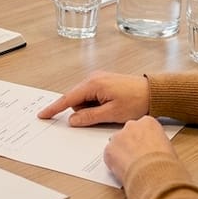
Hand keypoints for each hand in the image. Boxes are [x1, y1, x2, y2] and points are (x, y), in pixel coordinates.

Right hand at [35, 71, 149, 125]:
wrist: (154, 92)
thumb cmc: (137, 101)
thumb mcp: (112, 114)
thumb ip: (89, 117)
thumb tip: (72, 120)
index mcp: (93, 84)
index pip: (68, 98)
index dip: (55, 108)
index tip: (43, 114)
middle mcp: (94, 78)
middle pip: (76, 99)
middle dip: (83, 111)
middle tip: (103, 116)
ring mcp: (99, 79)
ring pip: (84, 99)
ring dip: (92, 108)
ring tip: (111, 111)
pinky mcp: (104, 82)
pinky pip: (92, 96)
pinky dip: (96, 104)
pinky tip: (110, 107)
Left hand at [103, 116, 176, 182]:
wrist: (154, 173)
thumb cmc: (164, 162)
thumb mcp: (167, 147)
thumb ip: (157, 143)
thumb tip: (156, 150)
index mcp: (148, 122)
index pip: (143, 126)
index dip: (144, 139)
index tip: (146, 147)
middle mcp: (131, 125)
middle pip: (128, 133)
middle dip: (131, 144)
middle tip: (138, 157)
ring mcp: (118, 137)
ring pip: (117, 144)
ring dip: (122, 153)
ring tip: (131, 166)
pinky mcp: (108, 150)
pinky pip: (109, 156)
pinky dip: (114, 163)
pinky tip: (124, 170)